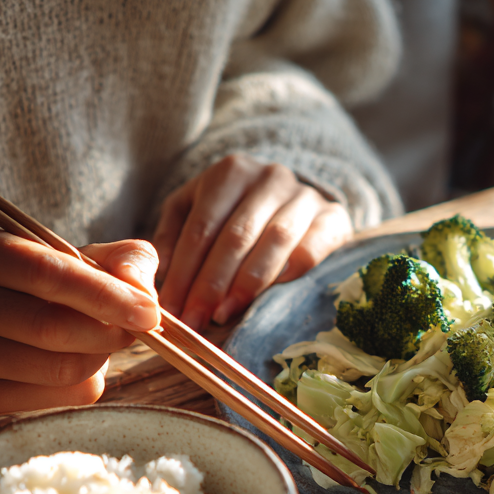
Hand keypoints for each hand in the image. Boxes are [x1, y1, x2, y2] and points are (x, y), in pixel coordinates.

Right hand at [0, 228, 160, 412]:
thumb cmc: (36, 283)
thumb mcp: (73, 253)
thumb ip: (120, 259)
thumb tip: (142, 291)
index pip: (44, 271)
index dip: (104, 293)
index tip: (149, 311)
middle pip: (49, 326)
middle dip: (108, 332)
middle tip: (135, 332)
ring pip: (55, 367)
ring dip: (100, 359)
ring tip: (106, 344)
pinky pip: (52, 398)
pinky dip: (84, 382)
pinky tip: (83, 365)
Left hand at [152, 154, 352, 329]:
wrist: (296, 198)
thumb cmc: (237, 211)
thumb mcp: (197, 210)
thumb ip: (174, 236)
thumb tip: (160, 273)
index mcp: (230, 173)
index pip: (201, 228)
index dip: (184, 272)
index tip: (171, 310)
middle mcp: (270, 177)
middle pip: (235, 236)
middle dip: (211, 284)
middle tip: (194, 321)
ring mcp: (305, 196)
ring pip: (273, 242)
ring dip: (246, 284)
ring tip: (224, 315)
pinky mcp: (333, 219)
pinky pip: (310, 249)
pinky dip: (289, 274)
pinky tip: (268, 298)